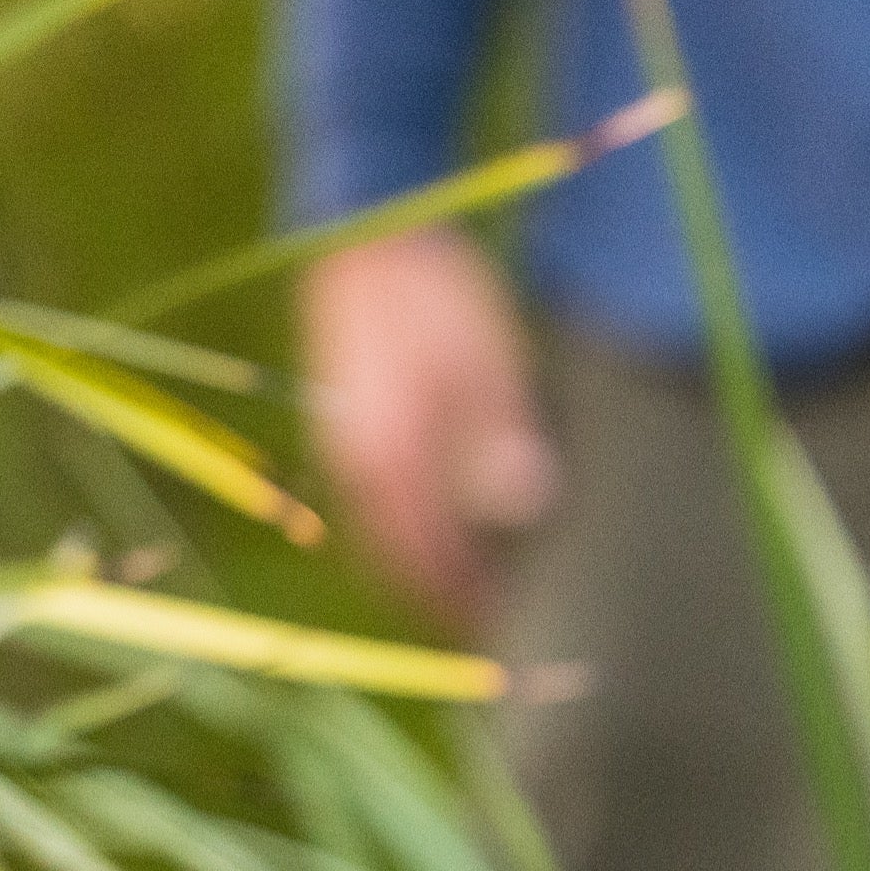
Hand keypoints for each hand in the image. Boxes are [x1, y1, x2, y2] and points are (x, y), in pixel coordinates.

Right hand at [302, 228, 555, 630]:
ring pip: (385, 541)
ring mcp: (346, 449)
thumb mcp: (485, 353)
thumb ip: (500, 429)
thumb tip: (523, 501)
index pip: (427, 561)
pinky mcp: (351, 433)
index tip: (516, 637)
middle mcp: (355, 463)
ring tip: (484, 606)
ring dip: (428, 578)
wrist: (373, 231)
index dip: (468, 605)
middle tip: (505, 639)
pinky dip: (412, 540)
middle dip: (448, 605)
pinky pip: (378, 511)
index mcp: (388, 453)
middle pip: (401, 563)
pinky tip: (455, 547)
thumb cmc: (441, 293)